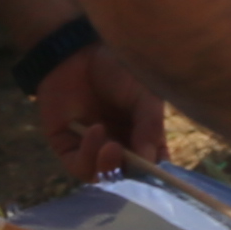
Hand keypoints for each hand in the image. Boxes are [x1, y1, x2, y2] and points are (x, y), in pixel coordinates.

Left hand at [29, 42, 173, 180]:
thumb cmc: (117, 69)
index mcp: (142, 136)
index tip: (162, 176)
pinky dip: (88, 154)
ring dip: (108, 167)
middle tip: (134, 159)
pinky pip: (79, 165)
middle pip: (128, 176)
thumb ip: (150, 126)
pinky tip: (95, 130)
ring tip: (112, 148)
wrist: (77, 53)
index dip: (158, 174)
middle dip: (131, 173)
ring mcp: (93, 149)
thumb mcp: (145, 95)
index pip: (153, 164)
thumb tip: (150, 158)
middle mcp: (119, 146)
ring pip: (102, 175)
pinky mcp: (68, 147)